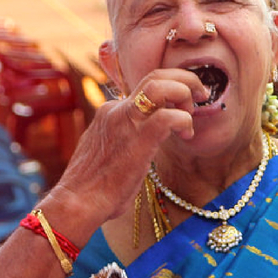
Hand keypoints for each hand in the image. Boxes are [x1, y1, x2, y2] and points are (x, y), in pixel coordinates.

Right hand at [52, 69, 208, 221]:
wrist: (77, 201)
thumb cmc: (93, 188)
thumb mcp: (106, 155)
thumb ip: (122, 144)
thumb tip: (138, 152)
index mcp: (110, 112)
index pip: (144, 89)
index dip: (170, 94)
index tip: (183, 107)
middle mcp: (117, 110)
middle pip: (154, 76)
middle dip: (184, 80)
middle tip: (200, 96)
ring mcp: (125, 121)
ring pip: (159, 85)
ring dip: (185, 91)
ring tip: (192, 113)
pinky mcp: (137, 138)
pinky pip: (168, 116)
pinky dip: (184, 121)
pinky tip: (186, 135)